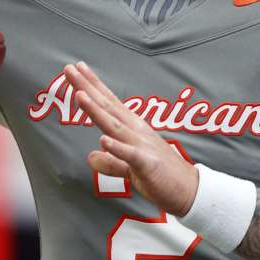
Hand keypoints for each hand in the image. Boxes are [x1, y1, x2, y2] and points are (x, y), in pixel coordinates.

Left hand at [66, 62, 199, 215]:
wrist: (190, 191)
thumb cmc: (162, 176)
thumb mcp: (131, 168)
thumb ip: (111, 162)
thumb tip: (91, 156)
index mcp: (133, 129)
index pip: (109, 103)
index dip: (92, 85)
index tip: (77, 68)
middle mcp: (137, 132)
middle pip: (108, 107)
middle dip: (88, 88)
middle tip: (69, 69)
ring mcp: (143, 147)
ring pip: (115, 126)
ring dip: (97, 111)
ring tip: (80, 95)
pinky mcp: (148, 165)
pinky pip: (131, 156)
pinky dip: (117, 148)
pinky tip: (104, 140)